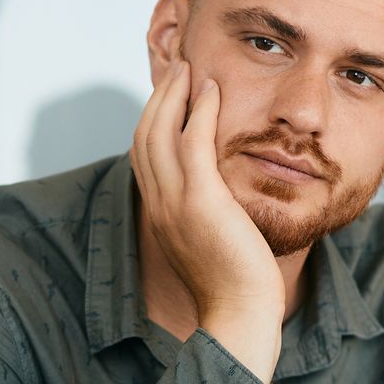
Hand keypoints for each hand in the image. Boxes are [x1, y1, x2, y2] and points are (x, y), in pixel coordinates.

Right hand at [131, 59, 284, 380]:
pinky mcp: (201, 203)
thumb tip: (221, 198)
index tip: (171, 93)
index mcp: (159, 214)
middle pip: (145, 135)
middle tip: (177, 66)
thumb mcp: (213, 242)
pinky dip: (200, 110)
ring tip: (190, 67)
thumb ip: (208, 215)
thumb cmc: (236, 286)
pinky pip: (193, 143)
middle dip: (158, 96)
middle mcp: (159, 205)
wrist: (239, 317)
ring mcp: (176, 204)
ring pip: (161, 132)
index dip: (153, 118)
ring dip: (175, 93)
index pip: (144, 154)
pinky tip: (213, 90)